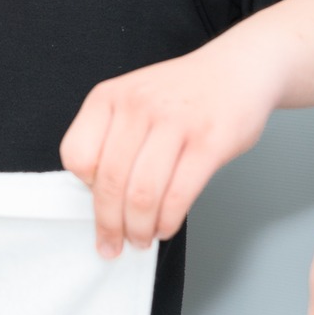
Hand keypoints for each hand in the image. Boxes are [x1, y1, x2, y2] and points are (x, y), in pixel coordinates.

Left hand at [59, 45, 283, 256]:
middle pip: (109, 181)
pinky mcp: (208, 143)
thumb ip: (112, 136)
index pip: (76, 155)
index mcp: (108, 97)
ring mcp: (174, 123)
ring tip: (141, 240)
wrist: (237, 69)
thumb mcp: (132, 98)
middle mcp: (137, 106)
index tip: (98, 202)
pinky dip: (167, 221)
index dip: (84, 187)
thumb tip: (100, 195)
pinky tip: (165, 227)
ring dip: (138, 228)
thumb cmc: (181, 94)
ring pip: (142, 194)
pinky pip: (178, 195)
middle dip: (109, 224)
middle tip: (112, 245)